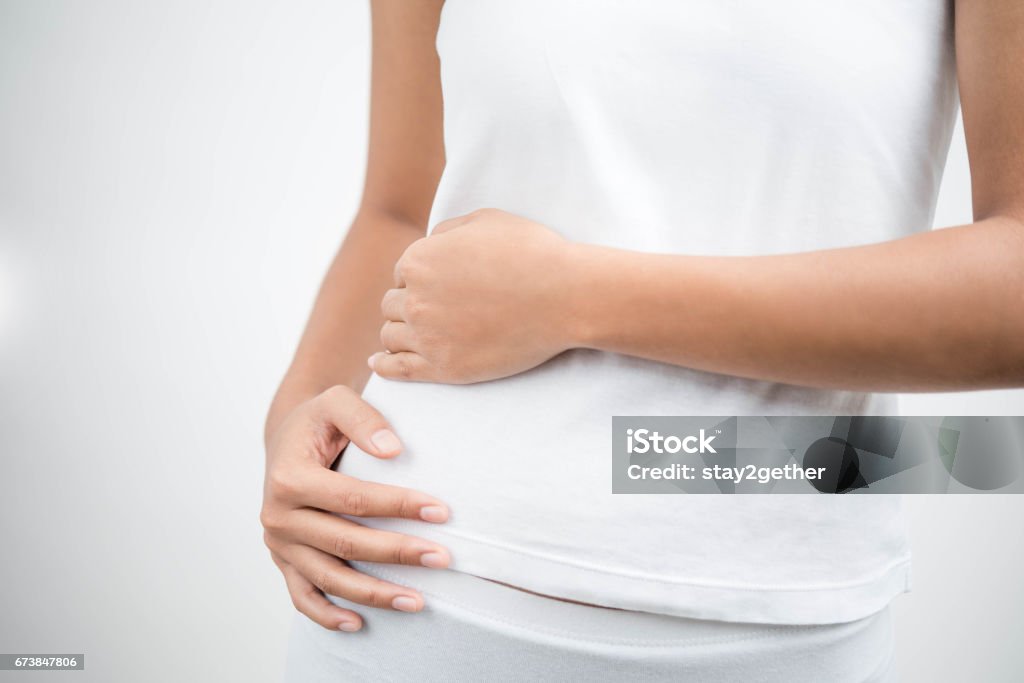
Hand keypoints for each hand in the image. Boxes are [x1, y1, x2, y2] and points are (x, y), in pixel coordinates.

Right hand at [261, 385, 451, 631]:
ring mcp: (279, 544)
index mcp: (288, 478)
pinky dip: (327, 615)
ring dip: (373, 593)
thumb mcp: (336, 402)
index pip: (353, 499)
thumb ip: (364, 419)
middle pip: (345, 542)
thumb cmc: (318, 421)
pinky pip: (303, 596)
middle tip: (443, 558)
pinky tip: (359, 623)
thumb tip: (394, 451)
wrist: (286, 439)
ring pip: (328, 577)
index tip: (441, 512)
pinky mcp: (283, 561)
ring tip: (417, 600)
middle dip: (397, 552)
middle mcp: (277, 516)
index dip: (398, 506)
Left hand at [370, 208, 580, 383]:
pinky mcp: (444, 368)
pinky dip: (384, 367)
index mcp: (419, 260)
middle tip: (432, 312)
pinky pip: (398, 370)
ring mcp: (427, 336)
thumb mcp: (485, 220)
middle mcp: (415, 299)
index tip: (439, 288)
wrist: (564, 297)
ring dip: (400, 333)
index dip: (420, 279)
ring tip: (414, 336)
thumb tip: (431, 243)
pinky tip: (378, 364)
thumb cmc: (532, 253)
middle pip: (392, 305)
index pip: (402, 273)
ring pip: (390, 337)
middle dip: (409, 305)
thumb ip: (447, 231)